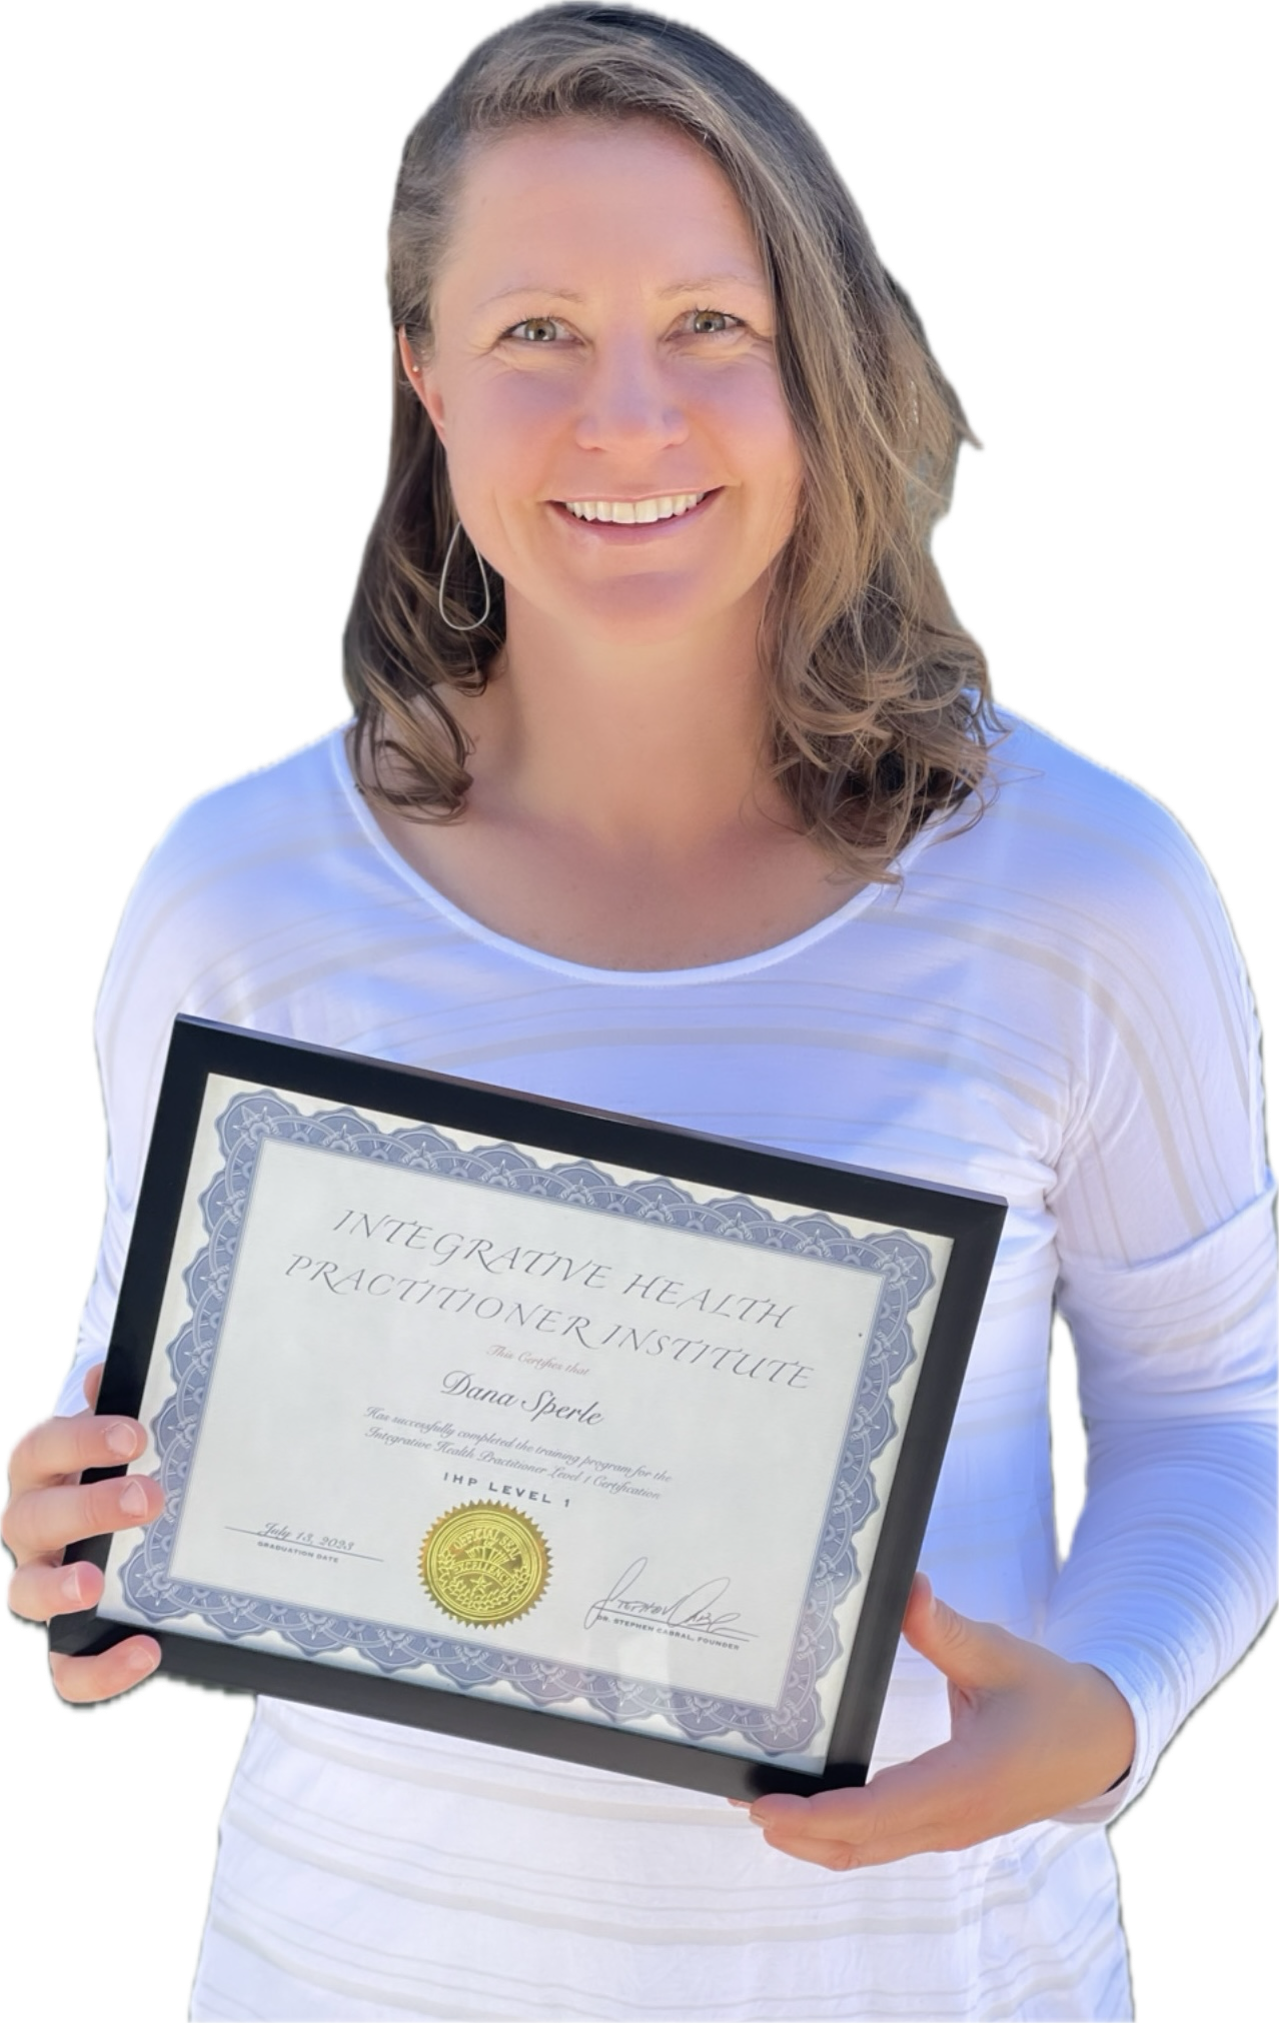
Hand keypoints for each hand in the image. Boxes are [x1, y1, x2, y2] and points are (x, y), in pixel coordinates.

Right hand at [2, 1364, 163, 1702]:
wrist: (125, 1529)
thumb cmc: (121, 1471)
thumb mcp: (124, 1440)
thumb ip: (118, 1407)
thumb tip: (108, 1373)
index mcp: (40, 1472)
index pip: (40, 1448)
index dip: (80, 1439)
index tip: (135, 1434)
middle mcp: (29, 1530)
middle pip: (31, 1518)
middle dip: (86, 1507)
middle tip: (148, 1498)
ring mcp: (40, 1586)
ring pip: (26, 1596)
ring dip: (59, 1587)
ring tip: (95, 1584)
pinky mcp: (65, 1642)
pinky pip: (64, 1670)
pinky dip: (98, 1670)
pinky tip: (144, 1651)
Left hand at [743, 1575, 1135, 1869]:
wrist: (1103, 1742)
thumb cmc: (1053, 1696)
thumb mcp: (1001, 1654)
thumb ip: (947, 1628)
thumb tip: (908, 1588)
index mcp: (966, 1783)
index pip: (877, 1813)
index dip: (818, 1816)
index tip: (766, 1806)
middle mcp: (955, 1819)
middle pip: (862, 1844)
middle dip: (798, 1831)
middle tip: (740, 1800)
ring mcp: (953, 1830)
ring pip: (871, 1851)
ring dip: (816, 1839)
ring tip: (762, 1810)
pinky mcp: (951, 1825)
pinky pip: (887, 1841)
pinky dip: (844, 1834)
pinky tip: (814, 1813)